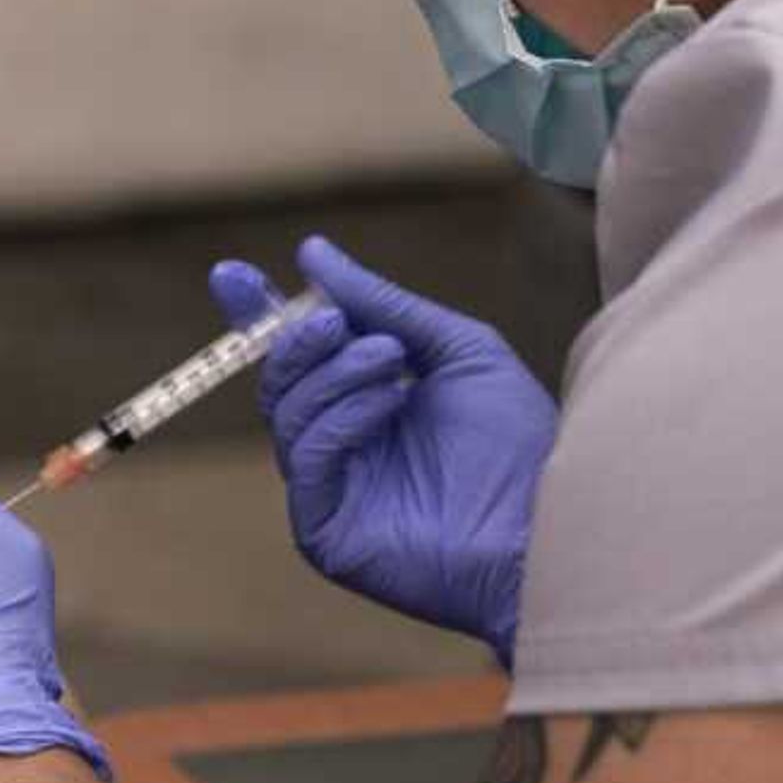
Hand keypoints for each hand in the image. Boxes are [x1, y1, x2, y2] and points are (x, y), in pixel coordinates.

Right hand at [209, 237, 555, 664]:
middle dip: (293, 340)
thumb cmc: (519, 443)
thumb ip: (384, 303)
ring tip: (390, 354)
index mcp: (364, 405)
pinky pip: (307, 454)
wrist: (550, 526)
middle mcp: (340, 448)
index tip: (233, 274)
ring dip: (332, 372)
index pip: (294, 358)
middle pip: (278, 382)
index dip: (258, 316)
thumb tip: (312, 253)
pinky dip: (342, 415)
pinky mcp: (324, 530)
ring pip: (286, 413)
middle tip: (329, 318)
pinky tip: (391, 397)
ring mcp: (330, 491)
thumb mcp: (455, 350)